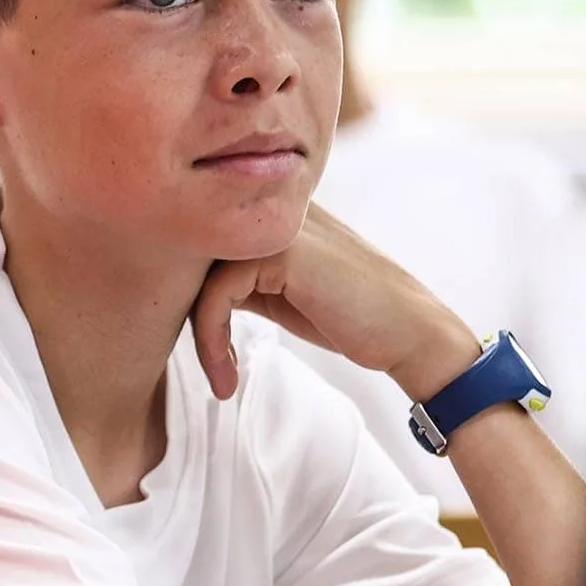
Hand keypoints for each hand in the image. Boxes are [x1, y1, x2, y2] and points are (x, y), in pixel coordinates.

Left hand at [191, 205, 481, 402]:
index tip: (204, 346)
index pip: (199, 238)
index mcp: (270, 211)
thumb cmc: (348, 316)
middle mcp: (270, 207)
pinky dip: (213, 340)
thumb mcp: (280, 291)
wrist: (408, 333)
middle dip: (183, 310)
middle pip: (189, 251)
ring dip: (201, 336)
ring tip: (221, 379)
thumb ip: (239, 277)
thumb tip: (178, 289)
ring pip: (197, 273)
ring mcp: (276, 223)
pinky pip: (218, 293)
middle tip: (206, 363)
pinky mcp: (282, 251)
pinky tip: (228, 376)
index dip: (185, 291)